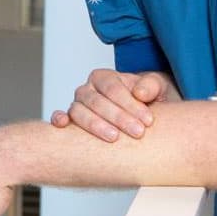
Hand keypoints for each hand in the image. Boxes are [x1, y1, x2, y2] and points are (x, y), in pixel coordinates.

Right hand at [50, 69, 180, 142]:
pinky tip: (64, 125)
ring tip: (114, 137)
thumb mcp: (158, 88)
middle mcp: (88, 90)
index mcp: (106, 78)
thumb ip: (151, 85)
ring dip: (96, 125)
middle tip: (138, 132)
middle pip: (96, 101)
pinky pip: (59, 118)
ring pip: (79, 111)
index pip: (113, 87)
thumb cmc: (150, 100)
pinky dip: (59, 119)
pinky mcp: (71, 122)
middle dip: (118, 117)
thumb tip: (139, 93)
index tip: (148, 120)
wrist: (143, 120)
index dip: (130, 103)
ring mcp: (77, 106)